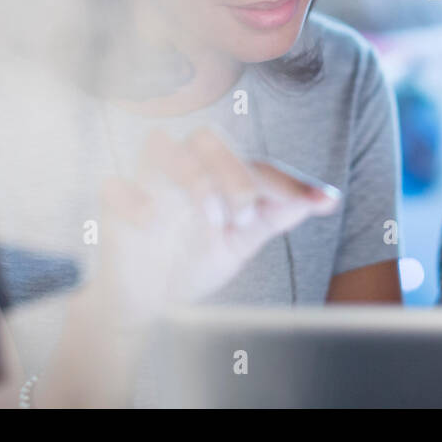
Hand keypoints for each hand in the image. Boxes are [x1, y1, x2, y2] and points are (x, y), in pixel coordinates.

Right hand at [98, 126, 340, 319]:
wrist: (148, 304)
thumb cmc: (192, 262)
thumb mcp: (241, 243)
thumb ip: (275, 216)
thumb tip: (328, 197)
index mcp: (215, 176)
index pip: (251, 160)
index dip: (283, 180)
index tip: (317, 202)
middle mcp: (183, 172)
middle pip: (205, 137)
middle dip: (232, 171)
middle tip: (243, 215)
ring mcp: (147, 186)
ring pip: (159, 143)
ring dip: (191, 176)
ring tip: (211, 218)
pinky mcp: (115, 209)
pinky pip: (114, 186)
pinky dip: (133, 200)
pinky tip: (153, 224)